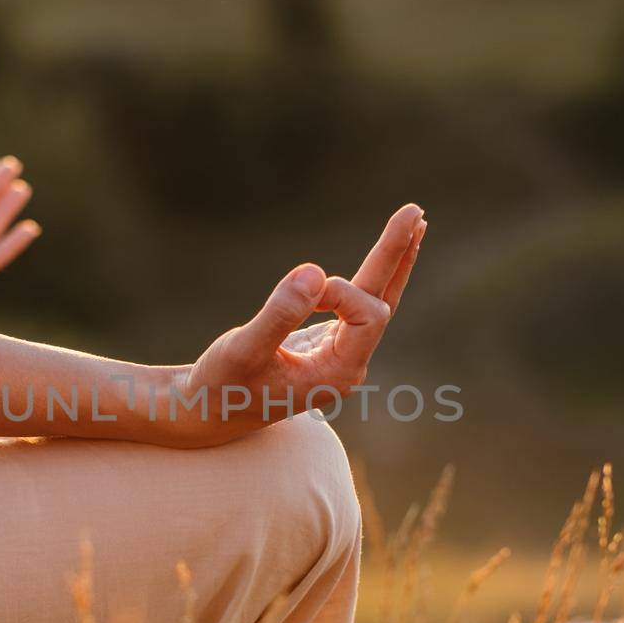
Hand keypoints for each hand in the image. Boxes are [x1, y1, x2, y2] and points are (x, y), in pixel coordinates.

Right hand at [175, 203, 426, 446]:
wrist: (208, 412)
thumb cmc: (222, 386)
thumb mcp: (243, 351)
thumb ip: (279, 315)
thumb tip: (314, 272)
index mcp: (338, 374)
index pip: (364, 317)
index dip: (338, 293)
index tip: (298, 291)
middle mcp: (348, 365)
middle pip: (383, 302)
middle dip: (396, 255)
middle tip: (414, 210)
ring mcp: (341, 354)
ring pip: (377, 300)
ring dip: (393, 260)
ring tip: (415, 219)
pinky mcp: (328, 342)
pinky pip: (359, 303)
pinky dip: (375, 273)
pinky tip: (390, 251)